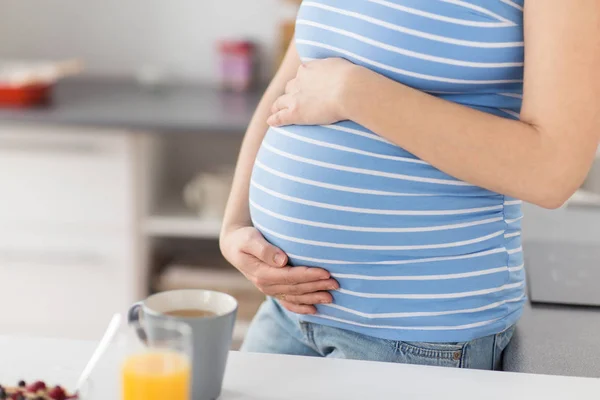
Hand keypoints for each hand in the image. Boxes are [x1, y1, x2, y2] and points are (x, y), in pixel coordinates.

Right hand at [220, 226, 337, 313]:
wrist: (234, 246)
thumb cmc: (244, 238)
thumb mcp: (250, 239)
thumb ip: (264, 249)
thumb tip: (282, 260)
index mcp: (262, 273)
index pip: (290, 277)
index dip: (309, 275)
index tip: (326, 272)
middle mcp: (266, 285)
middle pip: (296, 288)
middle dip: (317, 287)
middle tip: (336, 284)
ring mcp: (270, 290)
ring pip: (295, 297)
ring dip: (314, 298)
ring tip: (331, 296)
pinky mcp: (273, 290)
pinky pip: (288, 302)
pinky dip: (301, 307)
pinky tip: (315, 310)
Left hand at [267, 58, 356, 126]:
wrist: (349, 89)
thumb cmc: (352, 77)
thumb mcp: (340, 64)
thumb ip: (332, 68)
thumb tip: (335, 69)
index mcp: (309, 68)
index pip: (302, 74)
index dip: (303, 81)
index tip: (305, 85)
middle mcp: (299, 81)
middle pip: (290, 87)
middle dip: (290, 93)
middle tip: (290, 99)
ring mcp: (296, 97)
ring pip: (281, 101)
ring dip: (278, 106)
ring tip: (274, 111)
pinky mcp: (295, 112)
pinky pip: (280, 116)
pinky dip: (274, 119)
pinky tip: (270, 122)